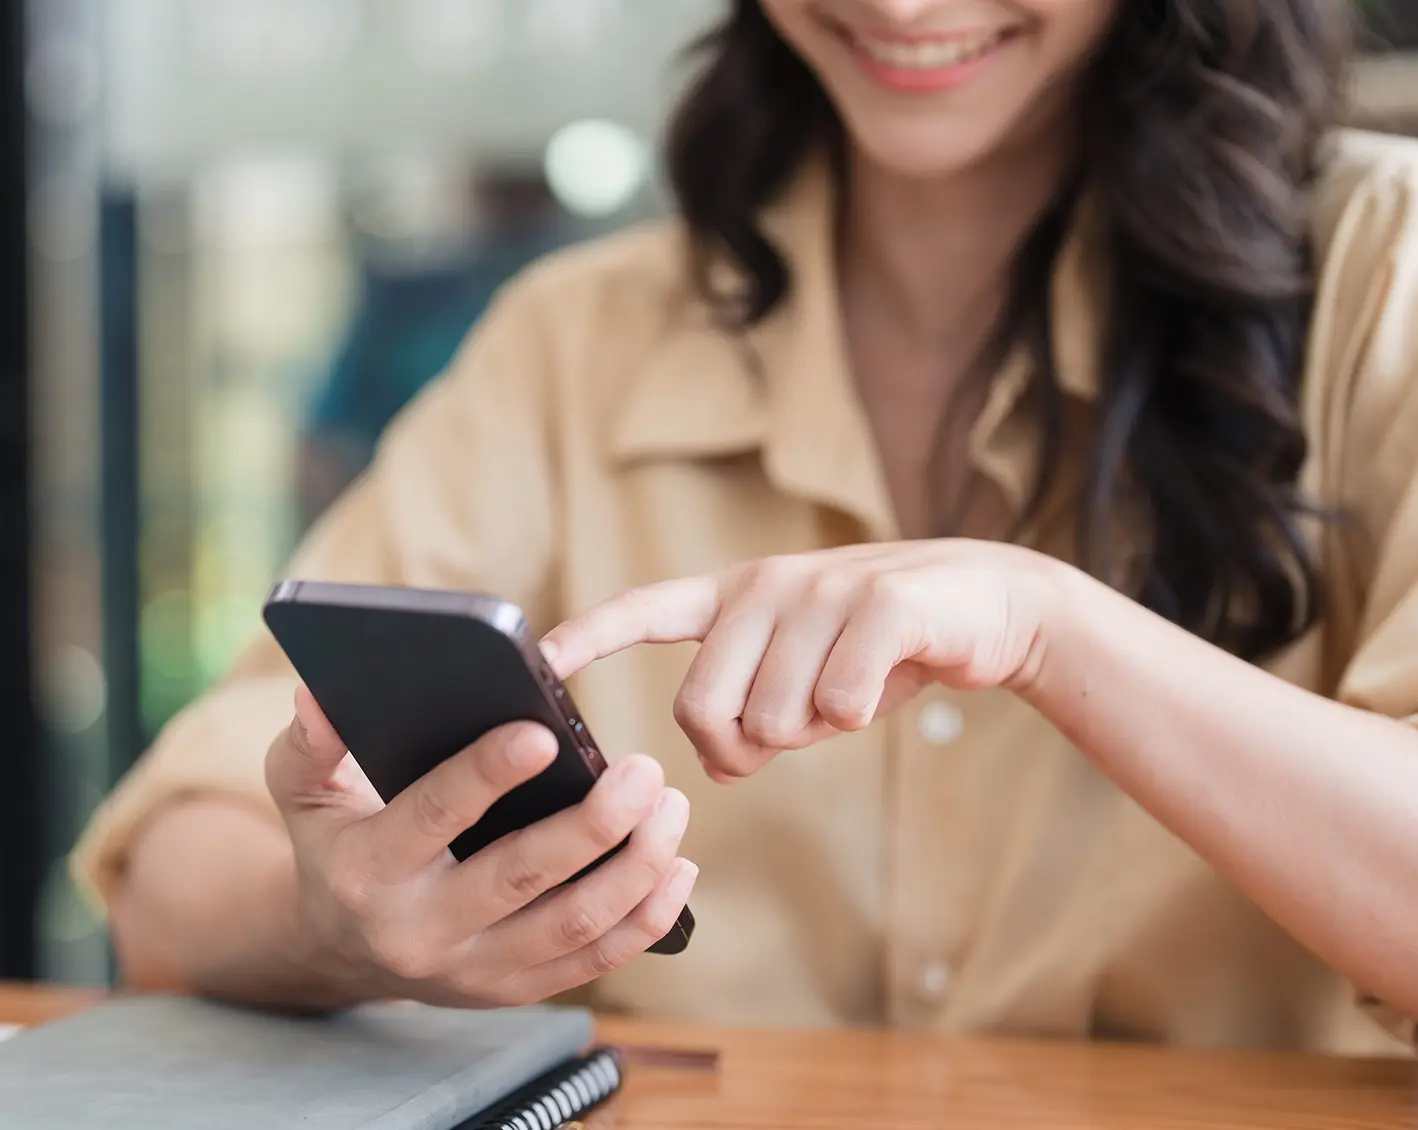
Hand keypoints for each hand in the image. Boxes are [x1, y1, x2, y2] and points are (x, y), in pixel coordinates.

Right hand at [263, 688, 696, 1007]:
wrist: (341, 951)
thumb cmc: (336, 846)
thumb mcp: (304, 793)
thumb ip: (312, 742)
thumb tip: (321, 691)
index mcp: (368, 872)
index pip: (433, 817)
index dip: (486, 775)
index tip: (544, 732)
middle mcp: (421, 931)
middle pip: (521, 878)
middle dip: (593, 824)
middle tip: (644, 770)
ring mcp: (474, 970)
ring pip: (572, 924)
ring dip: (636, 866)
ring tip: (671, 805)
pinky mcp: (516, 990)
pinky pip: (595, 960)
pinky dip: (646, 917)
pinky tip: (678, 866)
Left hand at [544, 540, 1062, 779]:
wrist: (988, 603)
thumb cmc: (880, 649)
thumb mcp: (803, 676)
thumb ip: (749, 708)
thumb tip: (718, 762)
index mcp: (735, 596)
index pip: (645, 610)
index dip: (590, 636)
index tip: (541, 660)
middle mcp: (765, 585)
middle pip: (701, 708)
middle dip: (741, 748)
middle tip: (792, 732)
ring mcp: (820, 590)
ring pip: (772, 718)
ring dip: (814, 732)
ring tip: (850, 689)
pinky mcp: (878, 606)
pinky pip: (838, 707)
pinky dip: (858, 718)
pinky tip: (885, 684)